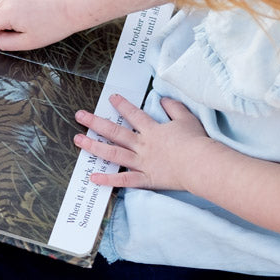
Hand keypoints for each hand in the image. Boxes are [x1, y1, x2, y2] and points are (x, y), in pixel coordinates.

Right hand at [0, 0, 81, 50]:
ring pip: (4, 8)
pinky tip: (35, 9)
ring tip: (33, 19)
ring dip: (11, 16)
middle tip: (25, 32)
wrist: (73, 7)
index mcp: (8, 14)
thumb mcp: (28, 43)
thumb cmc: (53, 27)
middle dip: (3, 26)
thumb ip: (6, 42)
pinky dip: (19, 6)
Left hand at [73, 94, 211, 191]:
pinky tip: (93, 178)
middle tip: (80, 115)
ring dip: (94, 146)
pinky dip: (109, 180)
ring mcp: (142, 162)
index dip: (122, 105)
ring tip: (78, 141)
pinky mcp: (146, 179)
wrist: (200, 164)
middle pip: (115, 132)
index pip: (133, 114)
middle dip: (95, 122)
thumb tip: (163, 99)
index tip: (111, 98)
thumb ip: (174, 108)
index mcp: (153, 130)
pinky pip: (125, 180)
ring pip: (113, 153)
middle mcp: (143, 145)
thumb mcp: (187, 119)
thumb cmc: (196, 142)